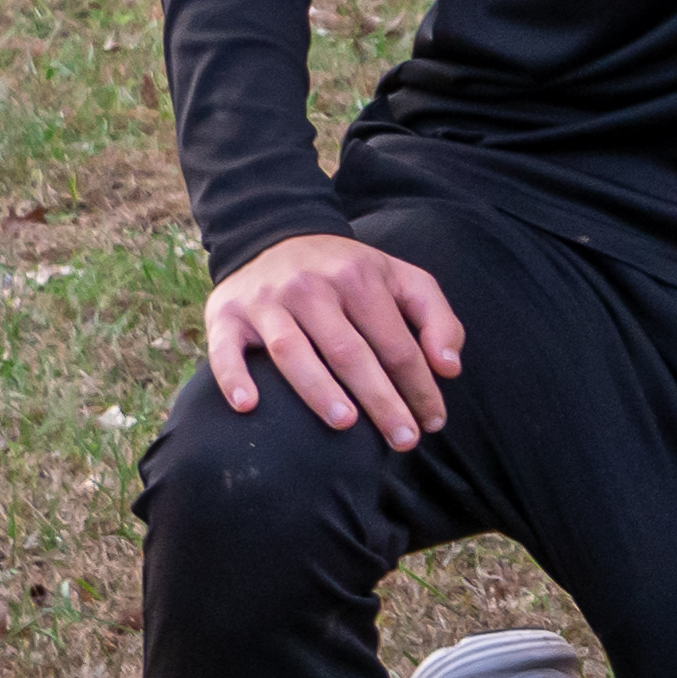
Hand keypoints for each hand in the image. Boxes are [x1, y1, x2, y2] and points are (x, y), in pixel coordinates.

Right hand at [204, 233, 468, 445]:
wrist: (275, 238)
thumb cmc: (349, 274)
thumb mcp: (401, 279)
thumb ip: (436, 317)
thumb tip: (450, 367)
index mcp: (360, 276)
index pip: (396, 342)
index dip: (419, 385)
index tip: (434, 422)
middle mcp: (311, 286)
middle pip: (350, 351)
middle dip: (381, 399)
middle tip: (403, 440)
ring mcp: (266, 300)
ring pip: (292, 350)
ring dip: (318, 390)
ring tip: (346, 424)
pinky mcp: (226, 313)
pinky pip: (226, 349)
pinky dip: (234, 377)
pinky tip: (249, 406)